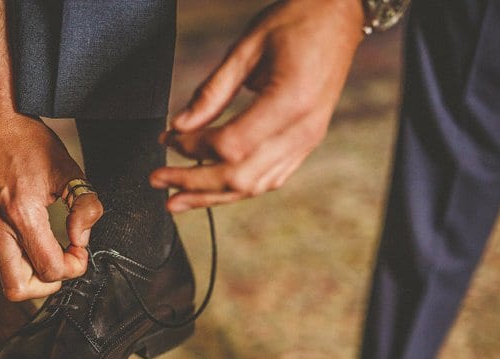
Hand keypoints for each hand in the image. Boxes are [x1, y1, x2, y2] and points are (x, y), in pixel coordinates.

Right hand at [0, 111, 102, 300]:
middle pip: (17, 289)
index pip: (49, 269)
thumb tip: (81, 240)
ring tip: (43, 235)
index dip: (72, 268)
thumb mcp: (69, 169)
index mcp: (20, 213)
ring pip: (5, 270)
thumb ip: (86, 206)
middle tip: (59, 261)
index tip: (78, 250)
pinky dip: (13, 243)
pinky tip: (21, 217)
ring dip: (29, 262)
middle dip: (44, 284)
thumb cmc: (30, 142)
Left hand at [150, 0, 363, 211]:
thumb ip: (212, 91)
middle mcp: (303, 130)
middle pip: (239, 176)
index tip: (169, 139)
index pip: (231, 145)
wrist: (340, 16)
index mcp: (290, 101)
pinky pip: (270, 178)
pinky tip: (212, 189)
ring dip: (211, 196)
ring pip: (253, 186)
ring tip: (177, 199)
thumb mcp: (247, 48)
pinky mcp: (307, 144)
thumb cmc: (297, 21)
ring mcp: (308, 141)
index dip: (193, 148)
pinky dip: (237, 187)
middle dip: (194, 184)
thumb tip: (180, 125)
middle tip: (158, 180)